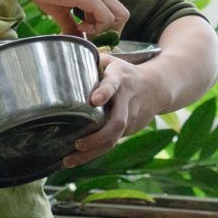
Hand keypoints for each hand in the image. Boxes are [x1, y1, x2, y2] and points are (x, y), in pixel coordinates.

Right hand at [22, 0, 127, 37]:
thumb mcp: (60, 9)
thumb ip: (71, 25)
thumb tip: (77, 40)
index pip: (111, 11)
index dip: (103, 27)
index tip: (86, 33)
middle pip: (121, 15)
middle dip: (110, 32)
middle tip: (90, 37)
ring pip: (120, 16)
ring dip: (104, 30)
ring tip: (83, 29)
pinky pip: (107, 19)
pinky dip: (97, 28)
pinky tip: (79, 25)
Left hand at [61, 54, 158, 168]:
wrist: (157, 87)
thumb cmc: (125, 72)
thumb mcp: (112, 61)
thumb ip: (90, 61)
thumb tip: (60, 57)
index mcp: (120, 78)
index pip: (113, 84)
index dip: (104, 92)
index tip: (93, 100)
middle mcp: (127, 100)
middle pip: (117, 122)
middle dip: (98, 136)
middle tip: (78, 143)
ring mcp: (130, 118)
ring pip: (113, 138)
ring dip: (92, 152)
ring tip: (68, 160)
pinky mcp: (129, 130)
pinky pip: (111, 143)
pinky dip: (93, 153)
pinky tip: (74, 159)